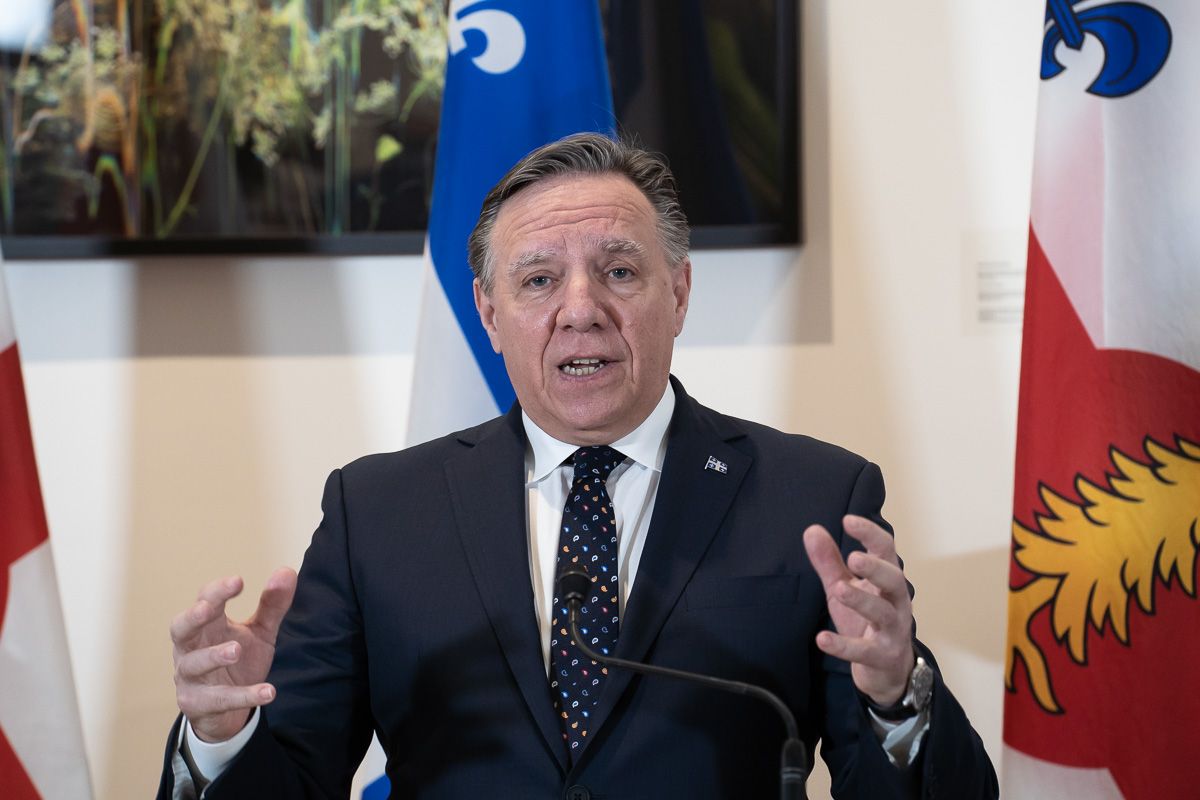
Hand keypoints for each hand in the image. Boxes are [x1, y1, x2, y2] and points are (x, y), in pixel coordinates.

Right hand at [170, 567, 296, 742]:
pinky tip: (268, 691)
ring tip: (236, 650)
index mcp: (207, 625)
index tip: (238, 581)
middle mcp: (191, 648)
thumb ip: (272, 605)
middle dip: (192, 617)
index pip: (206, 601)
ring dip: (212, 656)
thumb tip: (287, 571)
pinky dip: (243, 695)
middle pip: (181, 628)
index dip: (218, 590)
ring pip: (191, 665)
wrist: (228, 711)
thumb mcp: (259, 632)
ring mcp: (190, 677)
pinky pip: (217, 700)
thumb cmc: (239, 662)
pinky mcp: (197, 704)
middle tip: (208, 609)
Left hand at [803, 516, 914, 705]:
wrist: (886, 669)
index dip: (870, 534)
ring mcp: (892, 630)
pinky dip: (844, 646)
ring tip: (840, 589)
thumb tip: (812, 530)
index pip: (885, 551)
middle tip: (853, 558)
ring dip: (862, 601)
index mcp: (887, 580)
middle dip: (876, 568)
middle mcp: (896, 602)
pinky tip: (822, 639)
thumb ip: (829, 562)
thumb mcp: (844, 587)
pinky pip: (864, 651)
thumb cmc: (865, 620)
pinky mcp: (882, 656)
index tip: (848, 520)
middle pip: (894, 580)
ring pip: (882, 613)